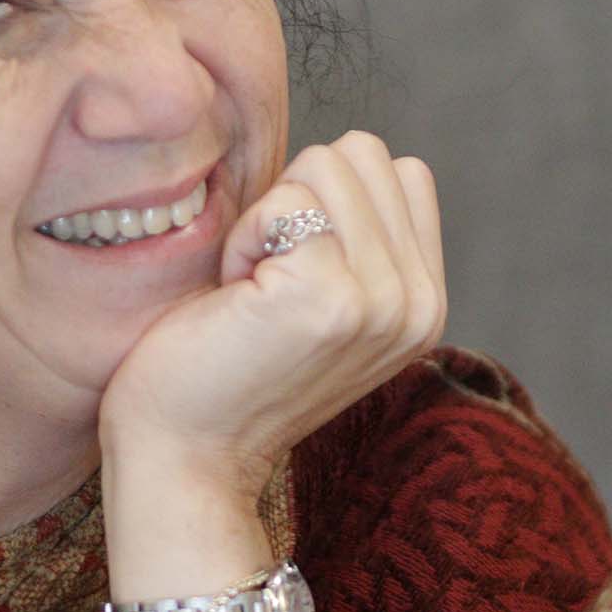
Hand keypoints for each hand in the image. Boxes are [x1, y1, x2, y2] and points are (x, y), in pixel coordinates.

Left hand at [96, 130, 446, 506]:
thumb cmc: (226, 365)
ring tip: (253, 293)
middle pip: (364, 154)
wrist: (186, 457)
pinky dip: (243, 239)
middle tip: (266, 283)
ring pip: (325, 165)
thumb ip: (360, 239)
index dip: (326, 200)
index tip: (290, 272)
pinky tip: (236, 299)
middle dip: (297, 202)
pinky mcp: (329, 298)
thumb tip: (353, 154)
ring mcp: (381, 302)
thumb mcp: (323, 300)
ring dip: (269, 220)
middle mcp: (418, 305)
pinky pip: (285, 202)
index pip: (401, 170)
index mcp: (425, 302)